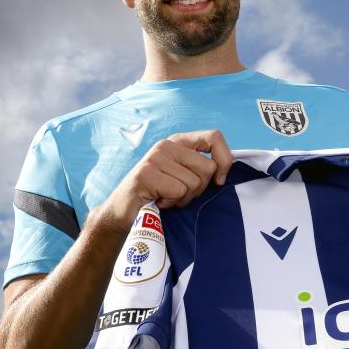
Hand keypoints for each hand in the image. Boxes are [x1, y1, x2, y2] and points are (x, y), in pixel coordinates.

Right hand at [104, 130, 233, 231]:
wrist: (123, 212)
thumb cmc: (159, 195)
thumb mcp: (183, 176)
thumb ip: (201, 168)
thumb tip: (225, 172)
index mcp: (179, 142)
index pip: (215, 137)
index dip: (224, 159)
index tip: (219, 180)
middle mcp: (167, 144)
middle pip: (208, 167)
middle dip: (198, 189)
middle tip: (178, 193)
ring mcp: (156, 157)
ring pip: (194, 182)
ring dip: (183, 198)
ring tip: (165, 197)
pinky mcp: (147, 173)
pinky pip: (179, 190)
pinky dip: (172, 202)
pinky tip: (158, 201)